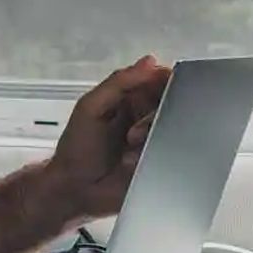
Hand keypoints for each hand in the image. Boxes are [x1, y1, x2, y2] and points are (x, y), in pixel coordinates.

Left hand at [44, 55, 170, 220]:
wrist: (75, 190)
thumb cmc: (77, 148)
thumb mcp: (91, 107)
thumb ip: (118, 82)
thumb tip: (149, 62)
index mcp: (130, 97)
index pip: (159, 79)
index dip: (166, 81)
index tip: (167, 89)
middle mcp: (145, 116)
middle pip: (173, 103)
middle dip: (158, 114)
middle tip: (134, 132)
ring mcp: (154, 140)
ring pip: (176, 128)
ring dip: (155, 137)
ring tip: (130, 149)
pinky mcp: (160, 162)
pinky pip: (176, 152)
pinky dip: (162, 154)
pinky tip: (138, 162)